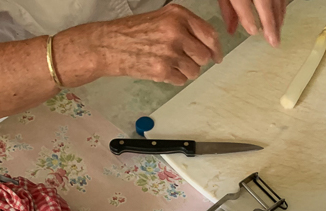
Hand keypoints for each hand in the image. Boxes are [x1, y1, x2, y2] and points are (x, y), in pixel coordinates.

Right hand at [81, 5, 222, 85]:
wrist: (108, 45)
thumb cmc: (133, 32)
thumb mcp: (162, 18)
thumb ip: (185, 27)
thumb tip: (209, 46)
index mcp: (178, 15)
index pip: (209, 34)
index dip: (216, 49)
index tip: (217, 57)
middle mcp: (176, 31)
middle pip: (204, 55)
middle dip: (196, 61)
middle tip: (182, 60)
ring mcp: (169, 51)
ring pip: (194, 71)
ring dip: (184, 71)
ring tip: (168, 63)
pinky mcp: (162, 70)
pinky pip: (181, 80)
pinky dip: (174, 78)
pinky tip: (161, 69)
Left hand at [217, 0, 285, 46]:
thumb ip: (227, 9)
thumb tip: (231, 30)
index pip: (242, 2)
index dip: (248, 18)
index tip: (254, 32)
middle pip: (265, 4)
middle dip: (270, 24)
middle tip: (273, 42)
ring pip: (277, 1)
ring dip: (278, 18)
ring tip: (277, 34)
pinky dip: (281, 9)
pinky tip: (280, 18)